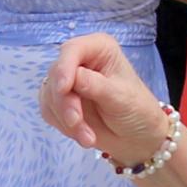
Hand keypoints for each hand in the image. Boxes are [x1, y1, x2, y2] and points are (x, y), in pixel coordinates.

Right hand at [39, 31, 172, 164]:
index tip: (63, 89)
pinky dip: (63, 126)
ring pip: (50, 96)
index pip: (72, 50)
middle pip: (56, 75)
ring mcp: (68, 81)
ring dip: (66, 120)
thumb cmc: (137, 110)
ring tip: (88, 137)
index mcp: (99, 49)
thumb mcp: (120, 97)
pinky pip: (49, 111)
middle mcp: (80, 61)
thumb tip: (72, 77)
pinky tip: (84, 135)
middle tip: (76, 122)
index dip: (64, 68)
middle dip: (65, 103)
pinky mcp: (60, 101)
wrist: (137, 137)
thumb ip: (95, 85)